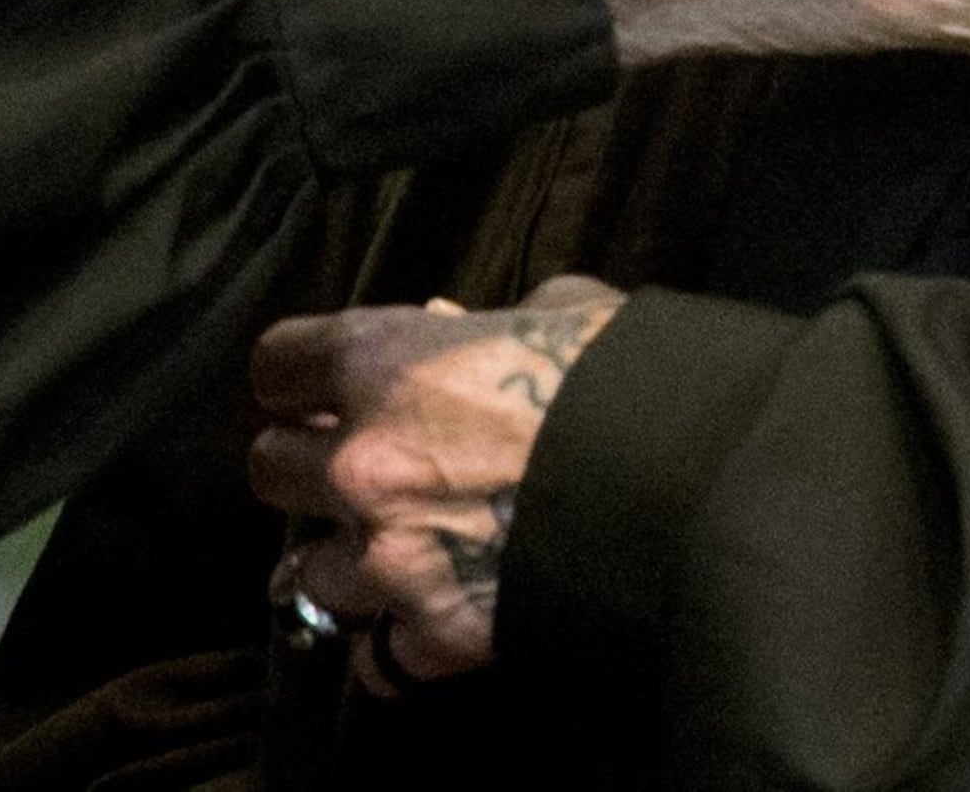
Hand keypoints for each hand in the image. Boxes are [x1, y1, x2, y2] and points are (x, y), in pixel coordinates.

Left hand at [253, 278, 618, 690]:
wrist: (699, 489)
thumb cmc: (628, 377)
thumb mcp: (557, 311)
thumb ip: (483, 321)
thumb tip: (450, 326)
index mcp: (381, 362)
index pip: (276, 366)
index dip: (300, 378)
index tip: (320, 388)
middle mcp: (362, 461)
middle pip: (270, 469)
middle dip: (307, 467)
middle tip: (354, 470)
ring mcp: (391, 558)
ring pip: (306, 574)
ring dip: (342, 563)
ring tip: (384, 556)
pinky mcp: (438, 636)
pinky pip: (376, 658)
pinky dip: (393, 645)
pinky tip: (420, 624)